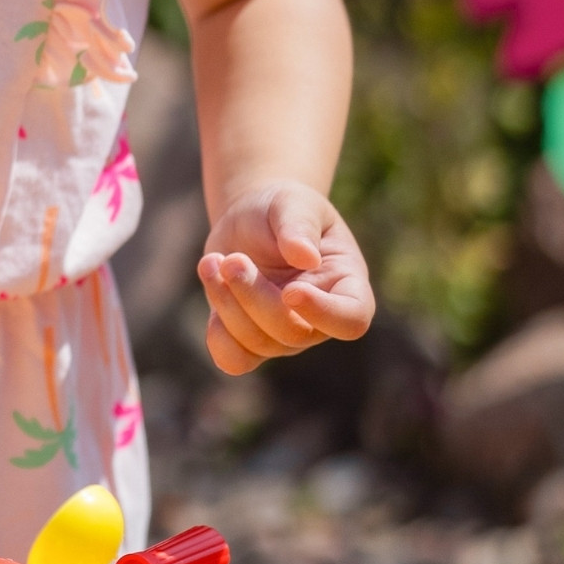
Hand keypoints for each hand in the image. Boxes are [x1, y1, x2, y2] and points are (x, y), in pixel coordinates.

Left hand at [196, 183, 373, 374]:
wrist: (251, 219)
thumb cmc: (282, 208)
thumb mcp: (292, 203)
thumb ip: (299, 226)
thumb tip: (306, 257)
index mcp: (345, 285)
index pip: (351, 320)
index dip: (324, 313)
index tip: (292, 290)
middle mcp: (319, 318)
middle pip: (292, 333)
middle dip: (254, 297)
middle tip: (232, 259)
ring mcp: (285, 334)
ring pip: (258, 344)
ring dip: (227, 304)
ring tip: (214, 260)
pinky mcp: (250, 338)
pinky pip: (235, 360)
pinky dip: (216, 333)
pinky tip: (211, 285)